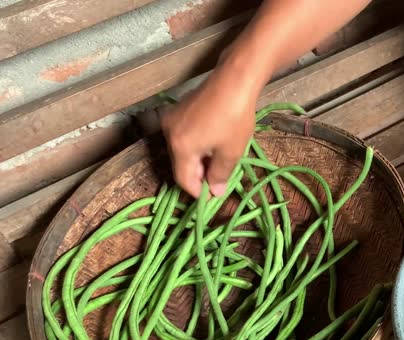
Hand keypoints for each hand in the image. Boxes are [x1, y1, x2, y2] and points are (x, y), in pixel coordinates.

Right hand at [161, 68, 258, 197]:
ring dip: (199, 159)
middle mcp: (169, 133)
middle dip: (199, 174)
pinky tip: (213, 142)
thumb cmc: (234, 118)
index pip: (183, 179)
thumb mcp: (231, 152)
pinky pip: (184, 135)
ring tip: (219, 159)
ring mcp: (172, 118)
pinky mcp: (179, 109)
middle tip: (219, 178)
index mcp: (180, 147)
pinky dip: (196, 144)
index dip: (198, 191)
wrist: (234, 80)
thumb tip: (215, 191)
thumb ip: (220, 175)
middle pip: (181, 163)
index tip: (213, 195)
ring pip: (183, 149)